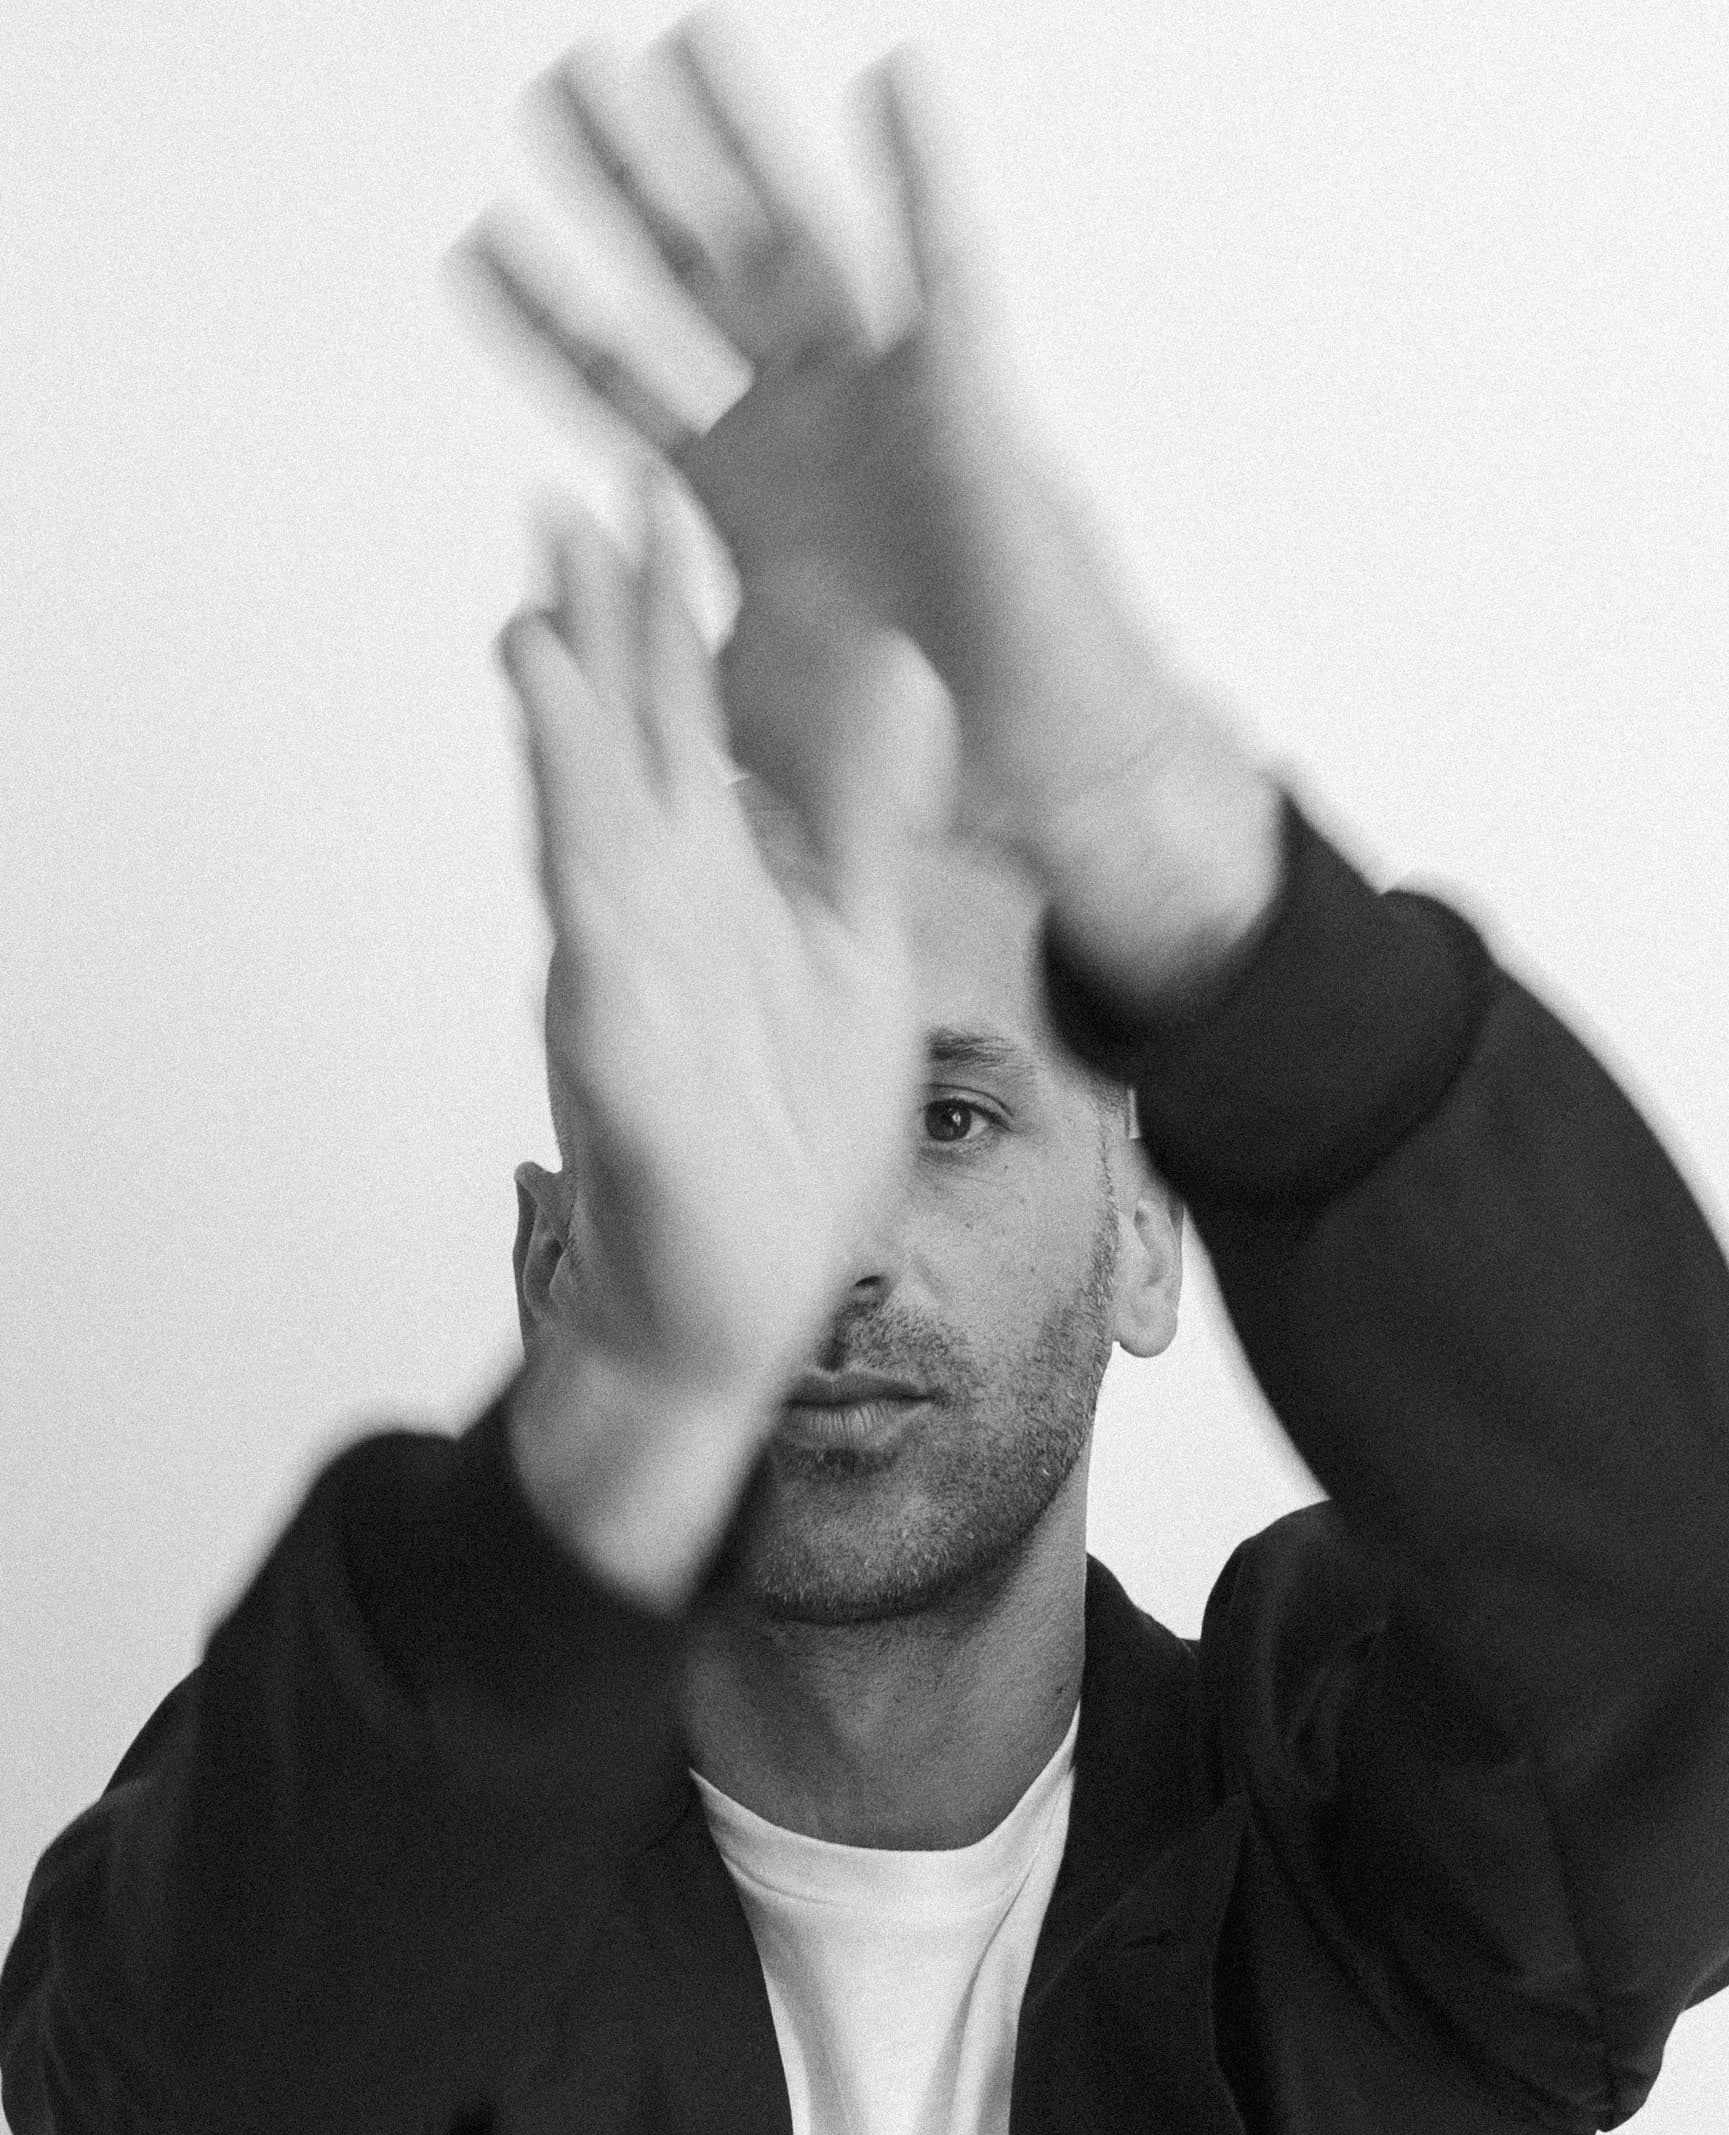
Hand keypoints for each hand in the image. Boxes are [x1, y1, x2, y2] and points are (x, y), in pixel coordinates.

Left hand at [459, 11, 1277, 997]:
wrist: (1032, 766)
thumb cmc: (916, 741)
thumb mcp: (744, 703)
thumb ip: (656, 661)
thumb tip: (557, 651)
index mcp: (746, 492)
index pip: (624, 382)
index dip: (551, 321)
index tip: (475, 249)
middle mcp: (806, 424)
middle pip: (693, 282)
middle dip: (625, 189)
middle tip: (557, 91)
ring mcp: (883, 400)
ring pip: (794, 245)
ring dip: (739, 145)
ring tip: (678, 43)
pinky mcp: (964, 403)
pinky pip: (940, 272)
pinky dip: (918, 180)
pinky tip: (890, 84)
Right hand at [499, 484, 945, 1592]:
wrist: (737, 1299)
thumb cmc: (777, 1133)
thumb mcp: (855, 944)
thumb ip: (862, 815)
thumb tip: (897, 668)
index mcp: (709, 881)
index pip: (677, 724)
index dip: (664, 614)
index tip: (654, 495)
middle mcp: (651, 920)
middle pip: (614, 757)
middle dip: (591, 641)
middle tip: (565, 507)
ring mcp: (629, 999)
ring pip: (582, 857)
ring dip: (557, 758)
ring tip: (531, 640)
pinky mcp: (630, 1091)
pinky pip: (605, 1007)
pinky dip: (594, 941)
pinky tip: (583, 875)